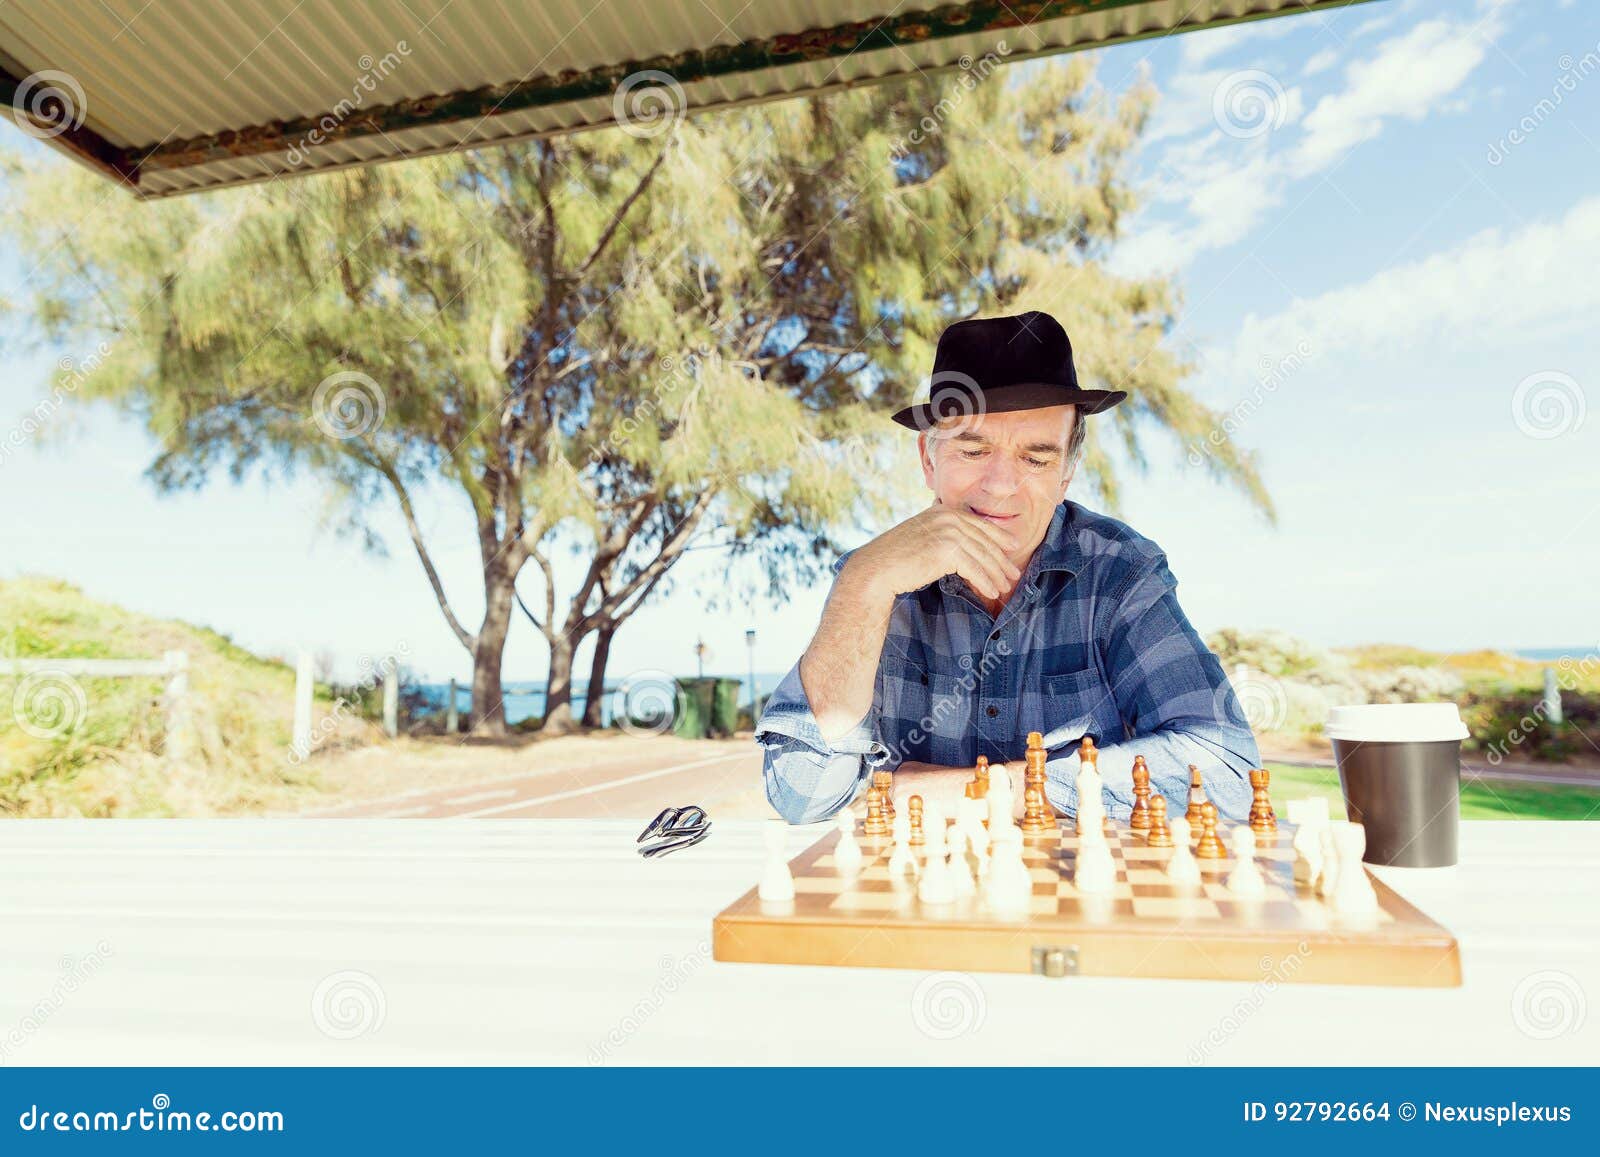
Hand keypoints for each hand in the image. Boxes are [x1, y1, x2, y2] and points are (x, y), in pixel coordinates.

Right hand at [840, 501, 1021, 602]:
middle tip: (1014, 573)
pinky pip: (975, 569)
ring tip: (1004, 587)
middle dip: (1001, 559)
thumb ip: (941, 531)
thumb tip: (962, 542)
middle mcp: (948, 517)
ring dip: (996, 574)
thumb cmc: (897, 556)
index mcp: (944, 510)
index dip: (999, 536)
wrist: (878, 567)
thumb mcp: (922, 534)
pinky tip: (992, 592)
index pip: (979, 523)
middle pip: (984, 540)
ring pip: (982, 556)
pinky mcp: (947, 551)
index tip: (1013, 546)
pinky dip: (986, 582)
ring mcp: (948, 532)